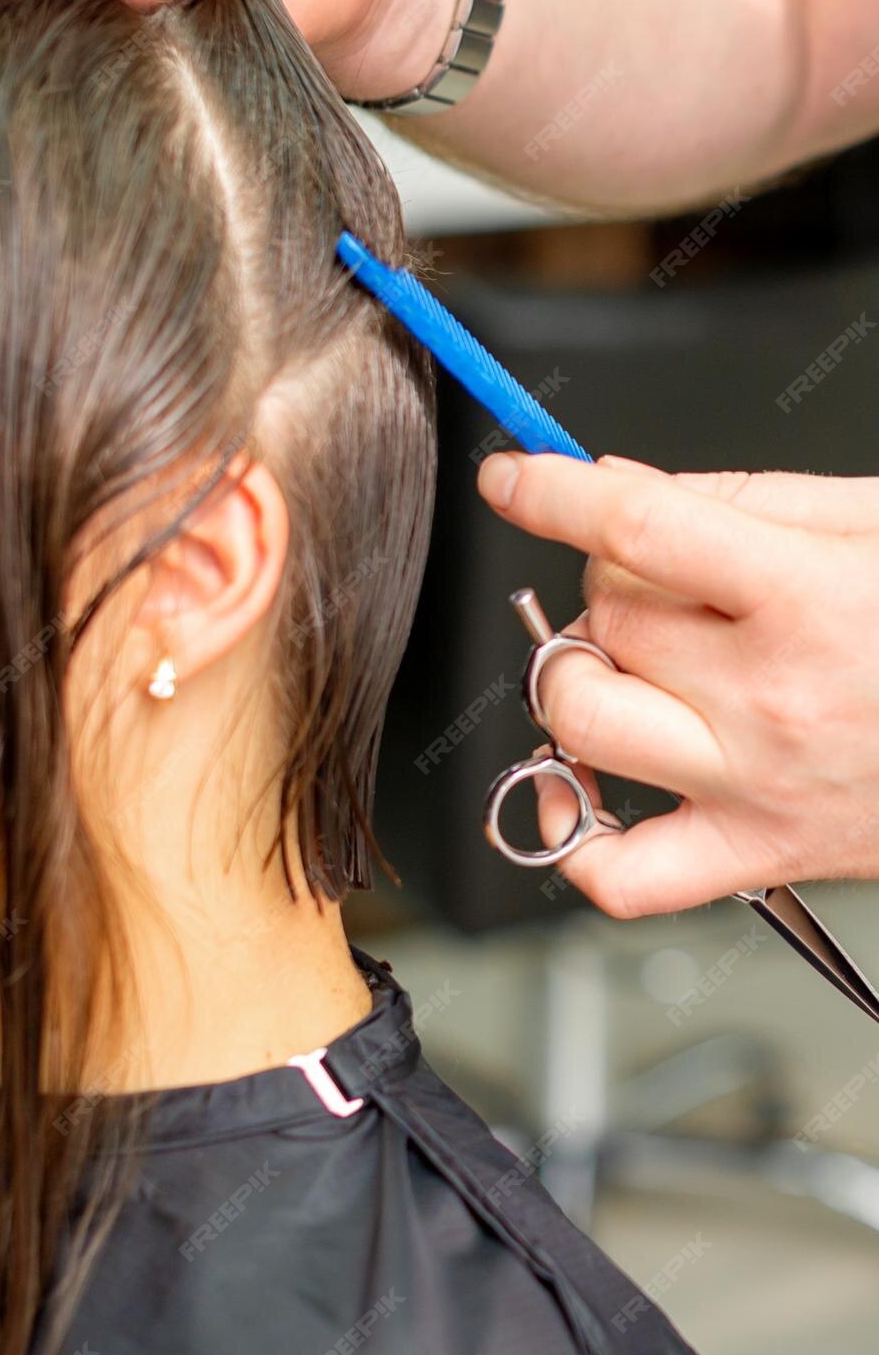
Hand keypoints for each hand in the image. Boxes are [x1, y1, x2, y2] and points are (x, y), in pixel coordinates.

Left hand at [476, 452, 878, 914]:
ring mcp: (757, 786)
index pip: (636, 532)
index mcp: (809, 598)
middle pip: (605, 618)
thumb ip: (738, 499)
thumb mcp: (873, 522)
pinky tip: (596, 779)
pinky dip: (580, 829)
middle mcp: (774, 698)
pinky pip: (619, 874)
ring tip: (643, 663)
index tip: (513, 480)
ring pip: (580, 718)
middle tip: (672, 584)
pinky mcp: (758, 855)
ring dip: (583, 675)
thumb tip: (618, 487)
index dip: (553, 495)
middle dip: (612, 583)